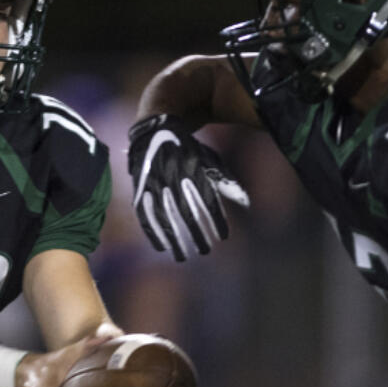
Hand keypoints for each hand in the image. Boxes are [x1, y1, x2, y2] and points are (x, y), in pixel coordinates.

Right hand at [127, 114, 248, 260]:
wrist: (154, 130)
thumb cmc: (188, 149)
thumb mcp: (209, 159)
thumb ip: (226, 182)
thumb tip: (246, 203)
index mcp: (194, 170)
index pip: (208, 202)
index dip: (216, 220)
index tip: (223, 237)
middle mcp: (174, 178)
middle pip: (187, 214)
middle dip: (196, 235)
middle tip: (205, 251)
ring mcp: (155, 184)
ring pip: (165, 218)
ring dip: (174, 240)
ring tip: (182, 256)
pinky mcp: (141, 189)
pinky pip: (146, 215)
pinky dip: (153, 232)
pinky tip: (161, 247)